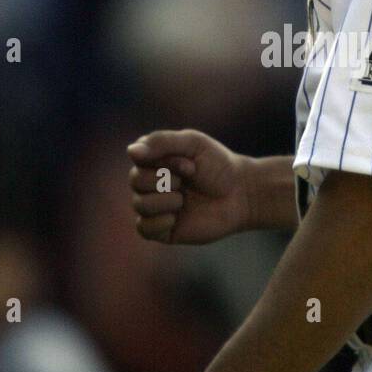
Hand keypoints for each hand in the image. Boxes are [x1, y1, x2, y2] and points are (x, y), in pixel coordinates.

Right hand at [127, 129, 255, 244]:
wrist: (241, 195)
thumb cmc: (219, 165)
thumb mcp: (193, 143)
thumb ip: (162, 142)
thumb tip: (130, 152)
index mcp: (155, 161)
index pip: (137, 158)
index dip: (163, 161)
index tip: (190, 163)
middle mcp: (152, 183)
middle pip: (135, 181)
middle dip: (163, 180)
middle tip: (188, 181)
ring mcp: (157, 207)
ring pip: (139, 204)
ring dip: (164, 200)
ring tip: (184, 200)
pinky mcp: (164, 230)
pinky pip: (143, 228)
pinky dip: (158, 221)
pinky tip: (175, 217)